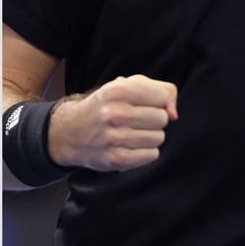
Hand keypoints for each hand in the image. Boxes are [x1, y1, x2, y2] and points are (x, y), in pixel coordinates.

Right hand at [49, 75, 178, 171]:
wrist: (70, 132)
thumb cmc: (105, 106)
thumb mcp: (126, 86)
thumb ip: (159, 90)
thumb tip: (174, 114)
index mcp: (118, 90)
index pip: (162, 96)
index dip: (157, 101)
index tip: (144, 104)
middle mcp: (115, 113)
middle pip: (162, 118)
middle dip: (154, 119)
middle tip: (136, 120)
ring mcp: (115, 138)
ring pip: (158, 138)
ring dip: (150, 137)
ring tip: (132, 133)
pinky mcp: (116, 159)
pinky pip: (151, 155)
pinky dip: (146, 152)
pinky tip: (131, 146)